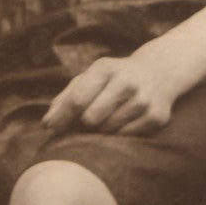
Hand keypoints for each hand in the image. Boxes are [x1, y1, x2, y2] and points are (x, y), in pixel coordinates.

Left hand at [43, 51, 178, 135]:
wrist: (158, 71)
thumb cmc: (113, 77)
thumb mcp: (90, 77)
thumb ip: (66, 97)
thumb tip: (47, 124)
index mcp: (104, 68)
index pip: (77, 99)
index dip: (61, 117)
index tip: (49, 129)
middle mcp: (125, 82)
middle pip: (91, 118)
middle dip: (83, 124)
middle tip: (85, 121)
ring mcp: (143, 100)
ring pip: (108, 130)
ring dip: (101, 129)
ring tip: (106, 117)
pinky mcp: (157, 117)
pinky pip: (127, 137)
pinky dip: (119, 133)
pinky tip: (123, 120)